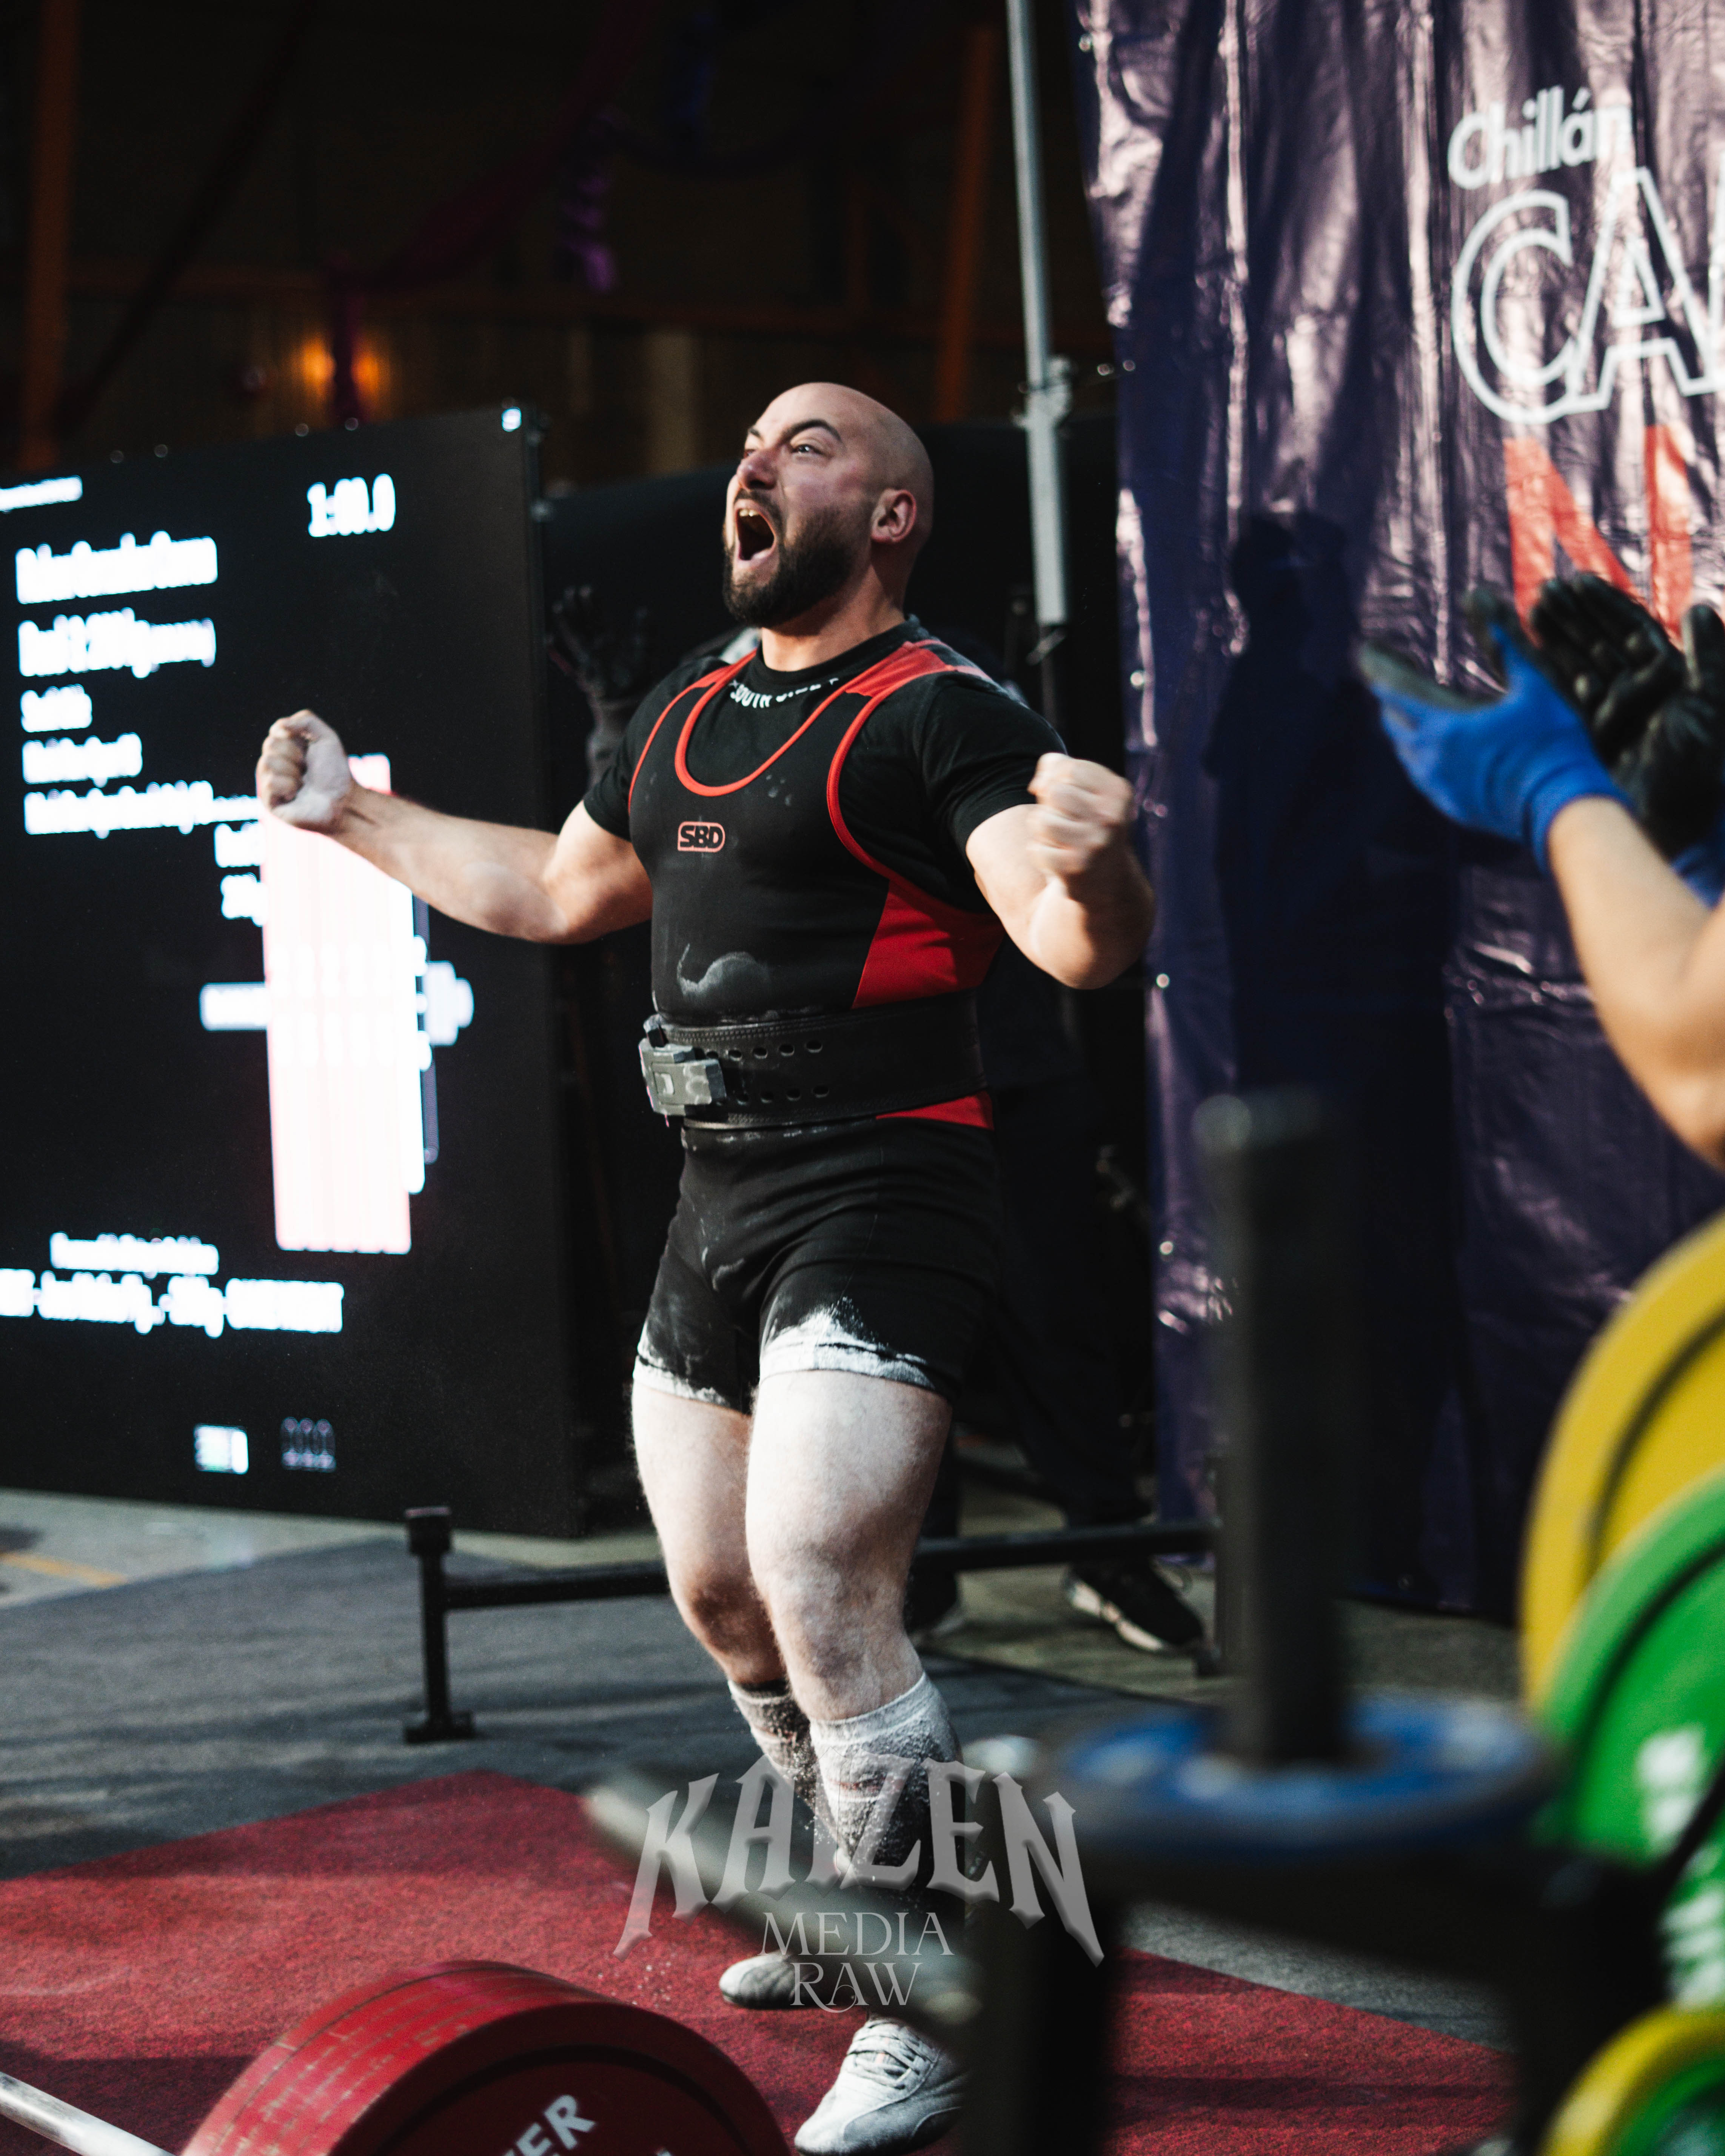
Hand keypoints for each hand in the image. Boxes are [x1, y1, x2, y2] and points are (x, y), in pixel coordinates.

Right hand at [257, 709, 352, 831]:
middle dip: (294, 755)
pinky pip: (269, 783)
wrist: (343, 799)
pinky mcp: (269, 800)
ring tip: (303, 783)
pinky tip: (296, 794)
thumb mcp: (327, 737)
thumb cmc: (335, 772)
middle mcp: (275, 763)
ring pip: (266, 763)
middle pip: (269, 745)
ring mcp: (270, 781)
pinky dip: (288, 786)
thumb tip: (279, 726)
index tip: (308, 750)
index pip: (276, 731)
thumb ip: (306, 720)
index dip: (294, 738)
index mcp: (286, 748)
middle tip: (307, 768)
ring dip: (292, 772)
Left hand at [1028, 754, 1135, 891]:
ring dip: (1042, 831)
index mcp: (1118, 793)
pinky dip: (1041, 854)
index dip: (1055, 779)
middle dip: (1050, 806)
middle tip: (1066, 823)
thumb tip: (1038, 784)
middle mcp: (1111, 818)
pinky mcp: (1075, 869)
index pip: (1069, 769)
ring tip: (1061, 841)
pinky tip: (1059, 860)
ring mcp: (1094, 845)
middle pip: (1054, 792)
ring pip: (1041, 821)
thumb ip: (1061, 770)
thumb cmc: (1089, 827)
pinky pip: (1036, 849)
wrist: (1108, 883)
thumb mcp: (1088, 793)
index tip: (1066, 797)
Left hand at [1359, 589, 1626, 868]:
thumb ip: (1506, 644)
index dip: (1381, 672)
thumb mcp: (1534, 685)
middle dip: (1391, 703)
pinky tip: (1432, 755)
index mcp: (1444, 726)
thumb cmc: (1552, 743)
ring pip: (1408, 755)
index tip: (1368, 656)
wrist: (1564, 806)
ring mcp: (1440, 788)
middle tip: (1386, 685)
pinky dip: (1421, 760)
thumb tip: (1480, 598)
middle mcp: (1432, 759)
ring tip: (1406, 717)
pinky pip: (1425, 779)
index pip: (1398, 694)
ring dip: (1404, 733)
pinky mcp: (1455, 808)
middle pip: (1396, 726)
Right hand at [1530, 576, 1724, 858]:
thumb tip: (1698, 609)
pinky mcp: (1583, 741)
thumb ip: (1710, 659)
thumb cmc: (1696, 772)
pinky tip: (1522, 655)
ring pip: (1576, 668)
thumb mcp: (1710, 709)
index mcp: (1668, 684)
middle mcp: (1636, 698)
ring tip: (1529, 610)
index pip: (1633, 632)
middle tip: (1543, 591)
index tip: (1578, 581)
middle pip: (1600, 644)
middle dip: (1573, 617)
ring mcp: (1607, 719)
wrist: (1669, 825)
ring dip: (1554, 639)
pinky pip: (1560, 701)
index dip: (1606, 606)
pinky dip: (1542, 677)